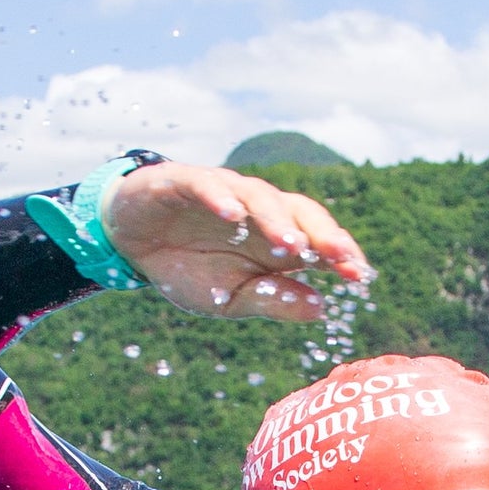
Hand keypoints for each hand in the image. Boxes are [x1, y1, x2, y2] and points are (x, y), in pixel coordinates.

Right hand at [100, 160, 374, 321]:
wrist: (130, 242)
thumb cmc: (187, 269)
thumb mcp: (229, 299)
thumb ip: (273, 300)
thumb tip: (321, 308)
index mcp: (273, 239)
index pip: (317, 240)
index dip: (340, 253)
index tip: (359, 276)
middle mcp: (256, 211)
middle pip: (298, 211)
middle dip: (322, 232)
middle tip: (339, 257)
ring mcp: (223, 191)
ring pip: (258, 196)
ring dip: (275, 218)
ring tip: (288, 243)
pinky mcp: (184, 181)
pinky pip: (206, 184)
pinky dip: (219, 198)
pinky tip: (231, 214)